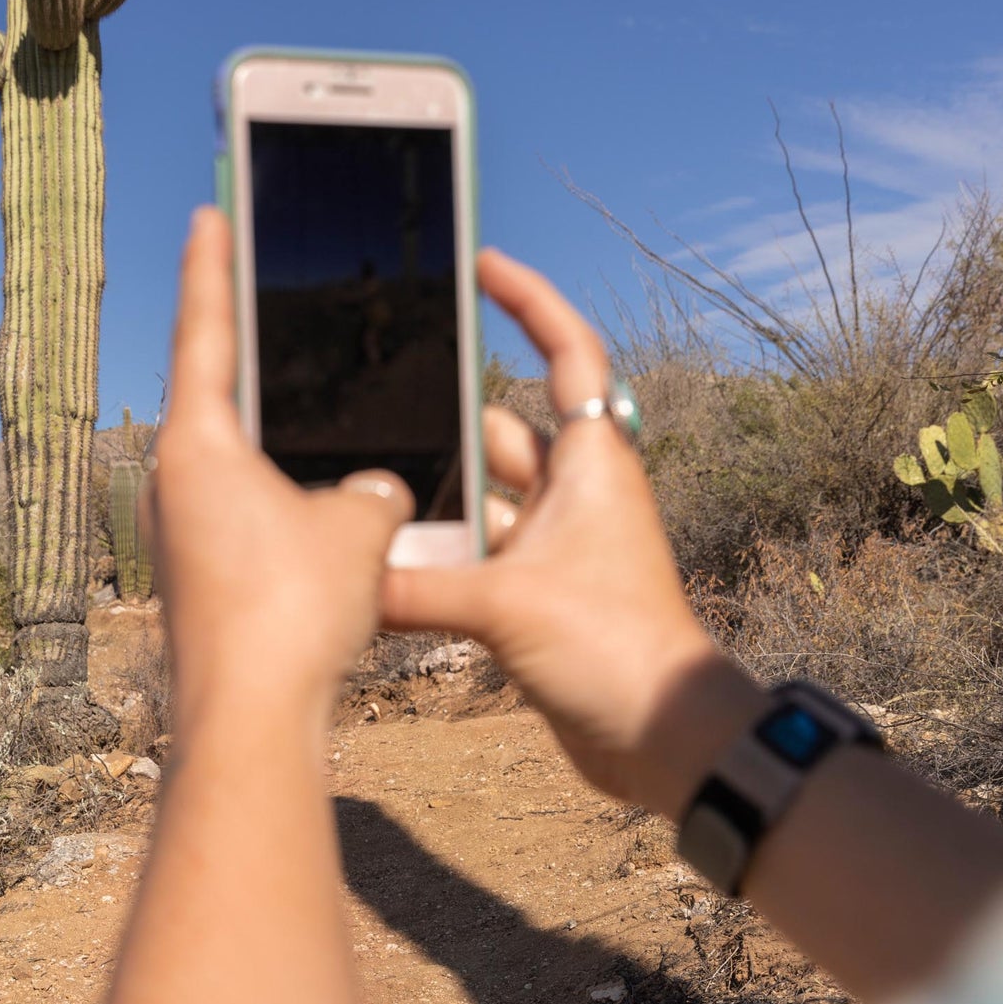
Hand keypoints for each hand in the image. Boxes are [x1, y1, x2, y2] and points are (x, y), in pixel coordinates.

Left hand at [151, 209, 412, 731]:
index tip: (208, 214)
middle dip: (257, 363)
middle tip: (276, 309)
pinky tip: (323, 522)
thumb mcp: (361, 529)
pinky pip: (244, 522)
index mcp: (199, 444)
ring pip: (237, 471)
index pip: (207, 331)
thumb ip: (376, 491)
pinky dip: (282, 509)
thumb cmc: (293, 612)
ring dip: (279, 453)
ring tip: (324, 429)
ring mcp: (178, 537)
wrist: (247, 719)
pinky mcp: (195, 583)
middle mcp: (173, 483)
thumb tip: (375, 496)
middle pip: (219, 400)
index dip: (215, 268)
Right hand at [381, 250, 761, 816]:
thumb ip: (416, 588)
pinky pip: (471, 554)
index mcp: (591, 463)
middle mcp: (574, 493)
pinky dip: (434, 556)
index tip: (482, 266)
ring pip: (476, 498)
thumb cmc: (614, 650)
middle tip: (371, 401)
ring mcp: (553, 545)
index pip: (566, 355)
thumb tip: (343, 580)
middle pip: (497, 430)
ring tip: (363, 489)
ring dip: (431, 502)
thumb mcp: (503, 608)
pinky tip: (382, 563)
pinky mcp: (535, 594)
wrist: (659, 737)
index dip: (529, 302)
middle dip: (441, 422)